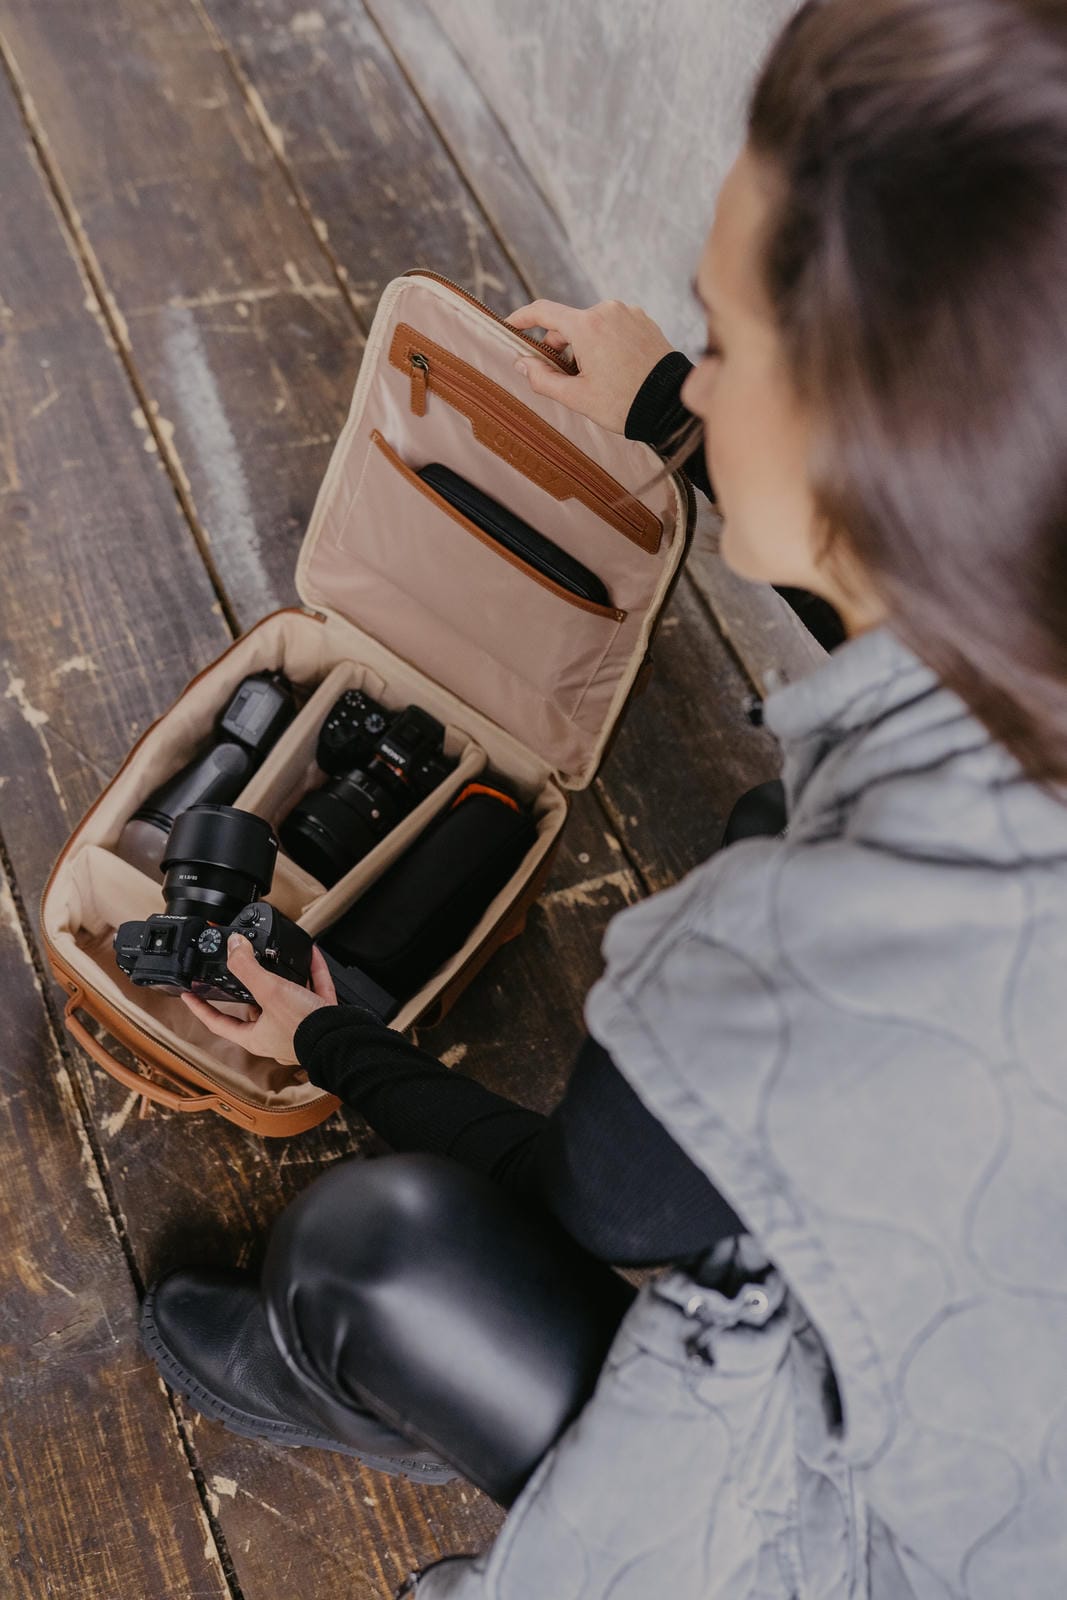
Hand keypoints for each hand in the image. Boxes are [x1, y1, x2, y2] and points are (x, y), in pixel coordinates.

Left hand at [180, 936, 338, 1067]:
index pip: (218, 1022)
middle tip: (240, 969)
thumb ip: (248, 968)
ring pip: (284, 1000)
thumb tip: (233, 946)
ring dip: (281, 979)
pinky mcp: (320, 1016)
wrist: (343, 1039)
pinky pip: (312, 989)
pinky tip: (310, 954)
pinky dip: (311, 972)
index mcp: (255, 1036)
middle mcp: (274, 1034)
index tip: (188, 994)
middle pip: (253, 1010)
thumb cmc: (305, 1029)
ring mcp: (299, 1026)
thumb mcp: (269, 991)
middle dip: (248, 990)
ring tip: (276, 959)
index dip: (200, 1008)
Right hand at [503, 298, 674, 432]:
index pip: (543, 311)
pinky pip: (614, 327)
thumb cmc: (624, 404)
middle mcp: (607, 310)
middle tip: (565, 378)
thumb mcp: (577, 397)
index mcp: (587, 326)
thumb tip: (522, 363)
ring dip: (584, 347)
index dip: (522, 317)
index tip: (510, 326)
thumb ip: (543, 379)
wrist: (671, 406)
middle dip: (560, 347)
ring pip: (592, 326)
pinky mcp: (644, 320)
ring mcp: (629, 313)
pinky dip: (605, 343)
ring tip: (596, 378)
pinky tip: (615, 369)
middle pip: (569, 323)